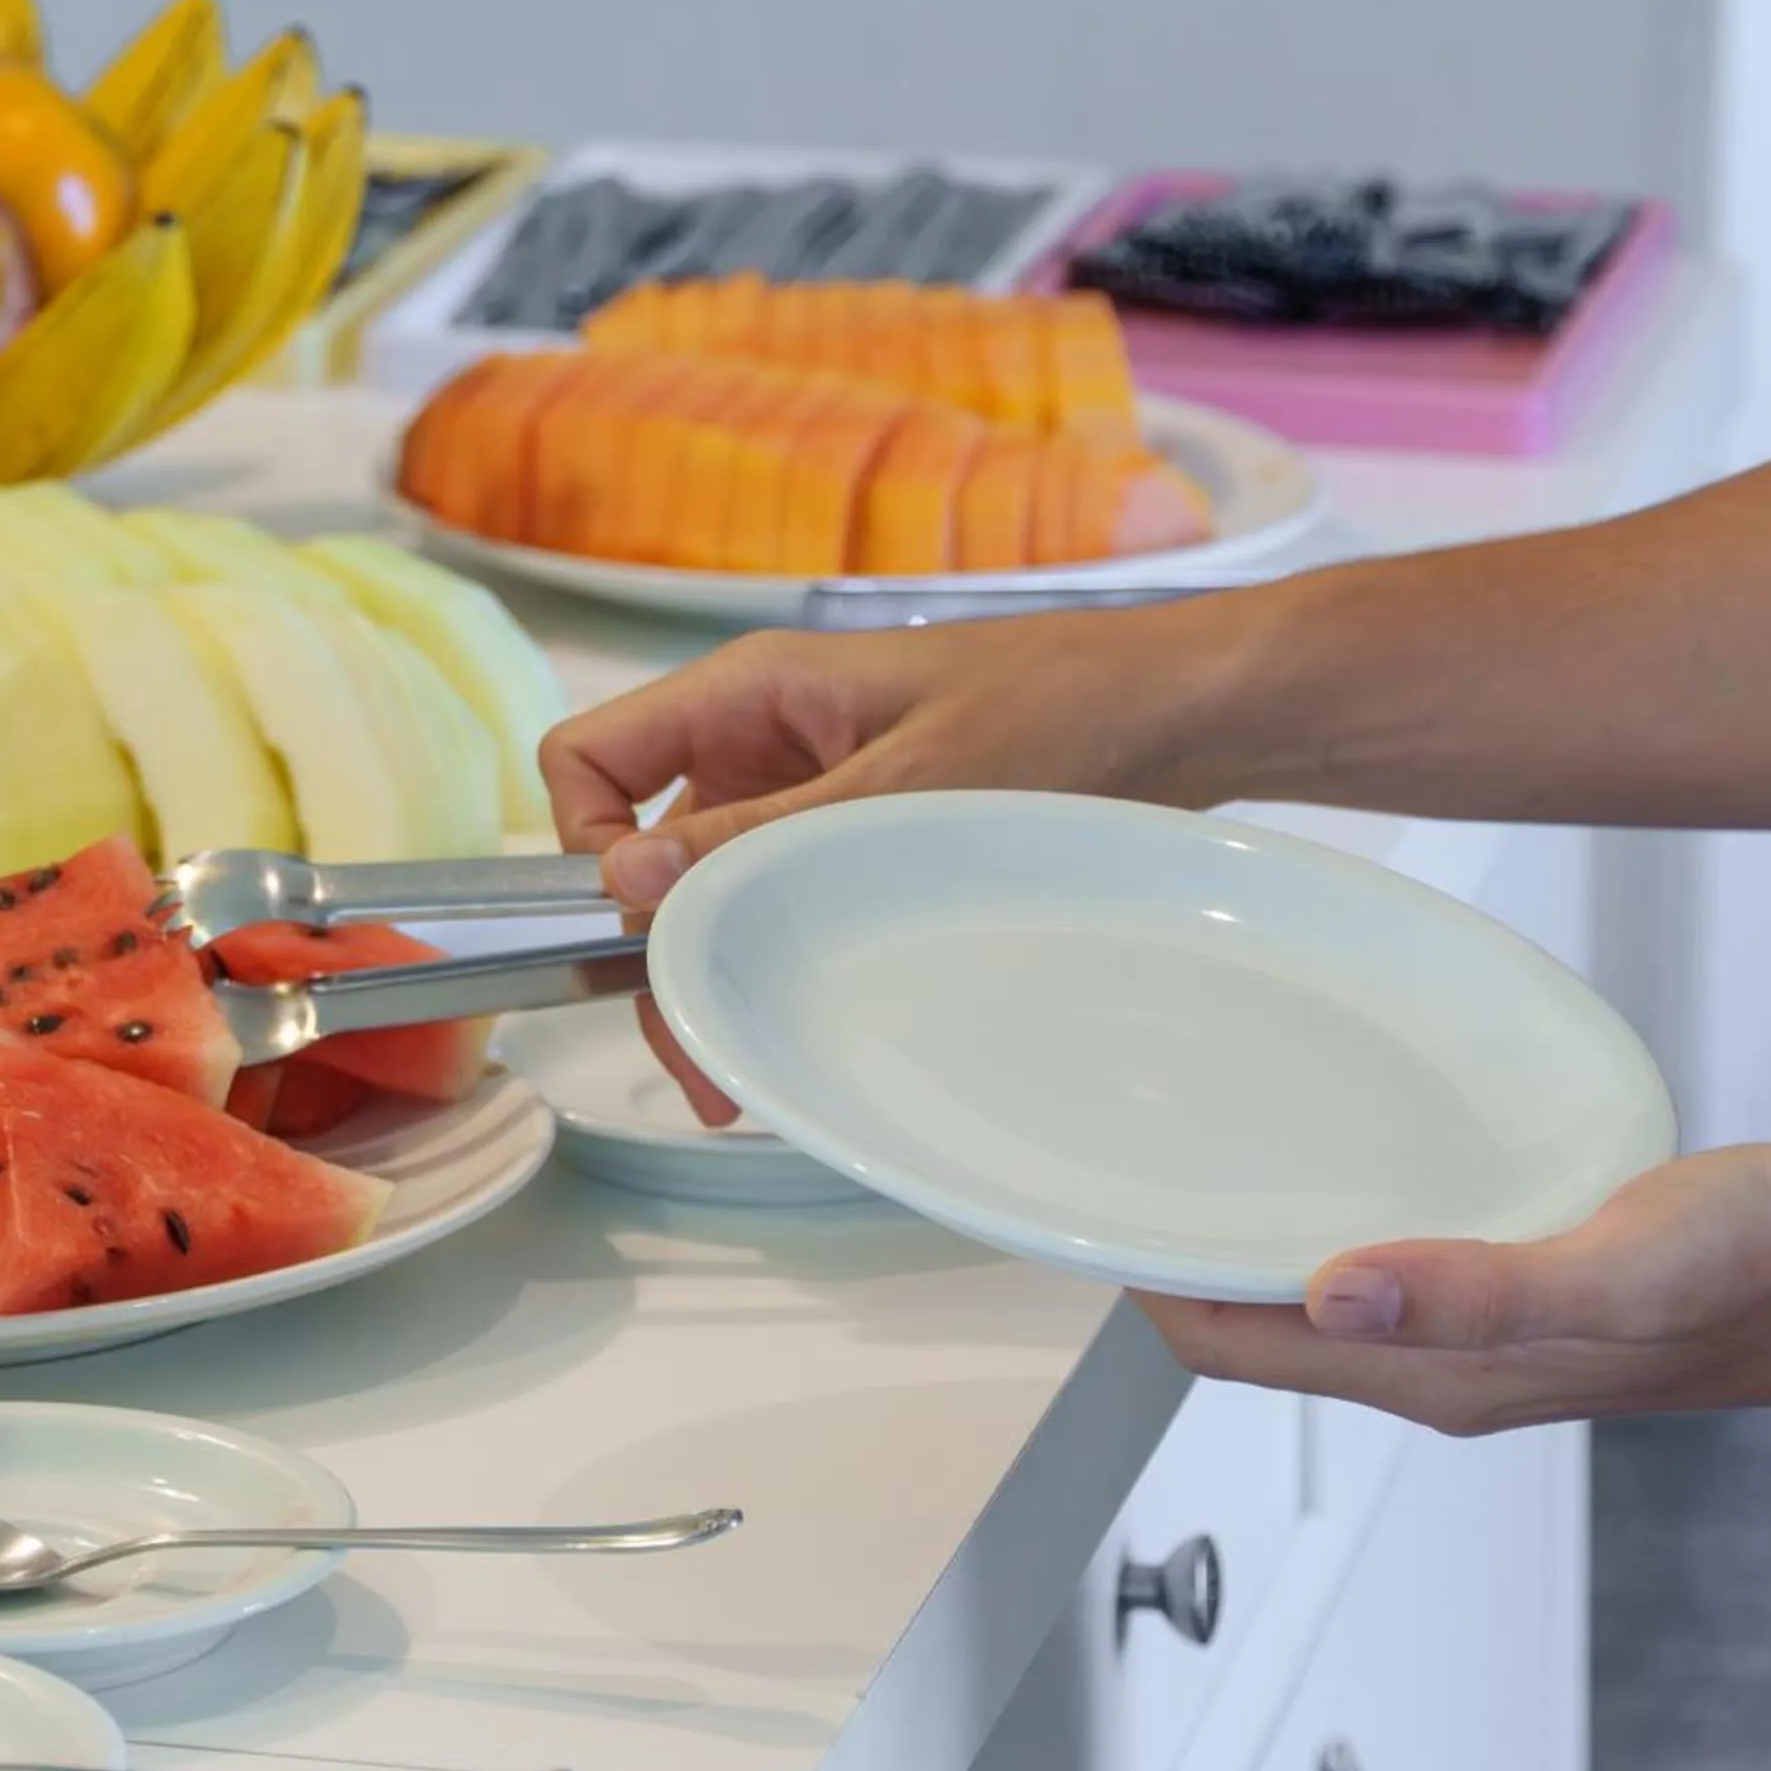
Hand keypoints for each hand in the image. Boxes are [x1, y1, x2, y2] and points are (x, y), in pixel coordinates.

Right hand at [540, 611, 1239, 1119]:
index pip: (588, 758)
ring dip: (716, 969)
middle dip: (658, 952)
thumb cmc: (1056, 717)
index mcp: (748, 693)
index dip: (586, 848)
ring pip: (709, 886)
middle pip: (642, 847)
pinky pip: (777, 894)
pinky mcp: (852, 827)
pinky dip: (773, 957)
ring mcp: (804, 782)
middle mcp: (758, 734)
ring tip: (744, 1077)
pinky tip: (800, 1024)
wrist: (1184, 712)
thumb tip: (618, 882)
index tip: (646, 937)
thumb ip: (752, 838)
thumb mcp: (895, 791)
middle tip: (705, 1067)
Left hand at [1134, 1145, 1770, 1434]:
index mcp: (1434, 1374)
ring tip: (1185, 1144)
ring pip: (1305, 1293)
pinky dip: (1319, 1214)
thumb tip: (1328, 1288)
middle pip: (1248, 1323)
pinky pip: (1375, 1263)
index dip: (1147, 1287)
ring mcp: (1465, 1331)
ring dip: (1239, 1234)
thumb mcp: (1616, 1268)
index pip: (1230, 1346)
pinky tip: (1318, 1147)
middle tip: (1115, 1155)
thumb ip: (1477, 1287)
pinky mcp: (1504, 1287)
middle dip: (1171, 1255)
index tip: (1091, 1209)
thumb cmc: (1751, 1267)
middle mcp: (1430, 1365)